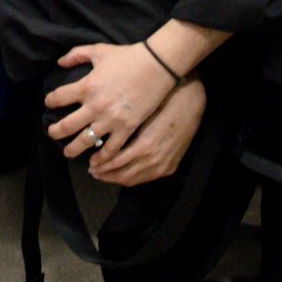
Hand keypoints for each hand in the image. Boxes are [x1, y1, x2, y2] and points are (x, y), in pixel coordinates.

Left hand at [45, 41, 180, 166]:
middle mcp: (95, 106)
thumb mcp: (98, 50)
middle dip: (56, 132)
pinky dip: (101, 157)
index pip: (59, 97)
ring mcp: (111, 119)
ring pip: (85, 140)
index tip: (49, 103)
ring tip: (68, 152)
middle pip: (67, 125)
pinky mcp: (126, 128)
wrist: (157, 66)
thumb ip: (76, 54)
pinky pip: (111, 148)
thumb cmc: (127, 56)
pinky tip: (96, 161)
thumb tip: (60, 62)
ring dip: (73, 149)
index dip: (50, 101)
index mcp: (86, 86)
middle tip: (52, 134)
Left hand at [90, 78, 206, 186]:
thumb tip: (99, 132)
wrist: (191, 102)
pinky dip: (131, 178)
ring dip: (116, 178)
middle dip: (105, 174)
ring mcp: (163, 165)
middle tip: (92, 170)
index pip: (116, 162)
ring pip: (134, 179)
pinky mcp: (170, 167)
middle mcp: (154, 159)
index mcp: (144, 145)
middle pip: (122, 175)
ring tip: (103, 174)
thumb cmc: (163, 101)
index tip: (90, 162)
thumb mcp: (139, 113)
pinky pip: (146, 179)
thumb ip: (121, 128)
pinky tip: (122, 173)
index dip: (101, 164)